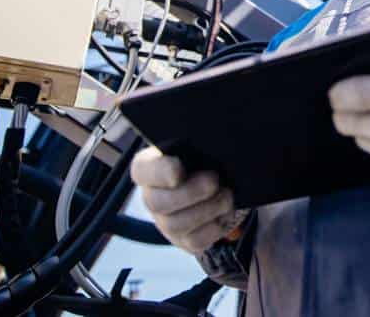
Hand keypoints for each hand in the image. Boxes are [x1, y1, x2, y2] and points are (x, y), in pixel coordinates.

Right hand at [130, 146, 247, 254]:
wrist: (219, 180)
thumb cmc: (204, 156)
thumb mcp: (199, 143)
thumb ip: (199, 138)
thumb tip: (213, 128)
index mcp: (150, 167)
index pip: (142, 170)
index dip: (158, 172)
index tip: (179, 170)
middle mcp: (153, 197)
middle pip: (158, 202)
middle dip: (189, 193)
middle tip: (214, 180)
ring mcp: (167, 222)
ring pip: (177, 224)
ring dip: (207, 209)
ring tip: (227, 195)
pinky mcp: (185, 240)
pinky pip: (196, 241)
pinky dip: (215, 226)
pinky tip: (225, 212)